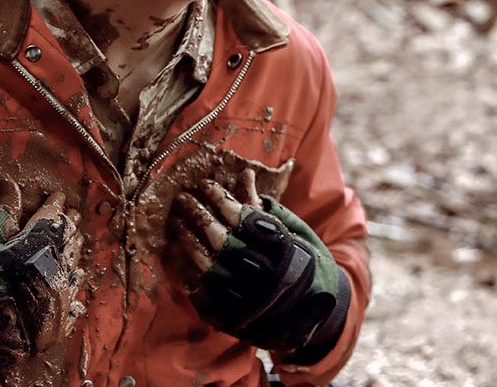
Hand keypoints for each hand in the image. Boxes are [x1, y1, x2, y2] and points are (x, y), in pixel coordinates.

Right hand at [0, 185, 84, 372]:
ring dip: (73, 253)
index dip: (54, 205)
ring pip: (71, 272)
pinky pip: (69, 304)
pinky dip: (71, 286)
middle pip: (66, 245)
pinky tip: (73, 279)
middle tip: (74, 214)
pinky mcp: (49, 329)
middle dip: (69, 227)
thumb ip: (0, 213)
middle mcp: (48, 277)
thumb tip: (11, 188)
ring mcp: (51, 305)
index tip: (58, 196)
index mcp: (33, 250)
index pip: (50, 220)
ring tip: (76, 240)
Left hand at [169, 169, 350, 360]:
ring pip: (211, 269)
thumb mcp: (298, 234)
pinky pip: (208, 299)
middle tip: (182, 199)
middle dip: (199, 216)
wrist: (320, 317)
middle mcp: (267, 277)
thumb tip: (245, 175)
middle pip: (223, 243)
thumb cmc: (309, 265)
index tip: (205, 184)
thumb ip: (269, 209)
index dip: (223, 200)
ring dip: (190, 244)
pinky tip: (182, 263)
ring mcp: (251, 302)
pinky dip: (194, 280)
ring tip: (177, 224)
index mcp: (286, 252)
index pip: (247, 220)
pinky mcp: (238, 322)